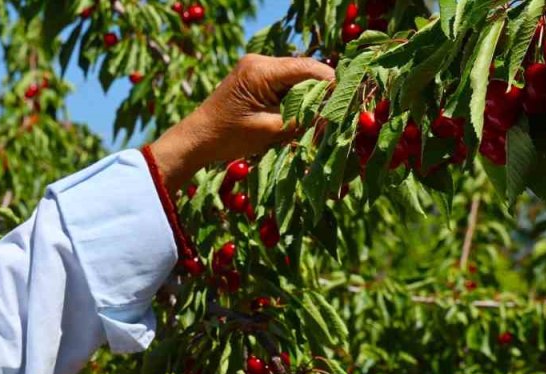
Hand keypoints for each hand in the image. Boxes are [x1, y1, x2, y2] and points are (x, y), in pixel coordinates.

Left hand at [148, 54, 335, 195]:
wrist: (196, 139)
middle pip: (305, 71)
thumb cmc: (228, 138)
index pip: (309, 69)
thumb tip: (333, 115)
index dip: (332, 85)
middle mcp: (260, 61)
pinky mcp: (255, 77)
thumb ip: (302, 119)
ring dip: (308, 96)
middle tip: (337, 114)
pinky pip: (284, 83)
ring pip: (297, 77)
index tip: (349, 101)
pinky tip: (301, 115)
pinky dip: (295, 98)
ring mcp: (257, 67)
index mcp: (261, 70)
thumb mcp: (270, 131)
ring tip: (320, 118)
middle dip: (322, 92)